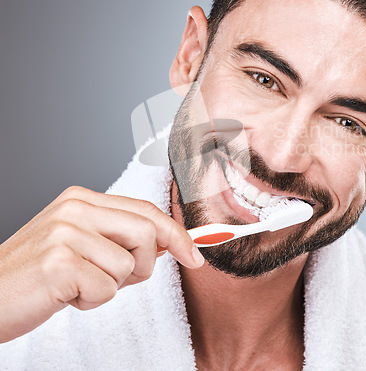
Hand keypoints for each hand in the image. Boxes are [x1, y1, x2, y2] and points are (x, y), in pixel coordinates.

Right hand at [0, 186, 203, 342]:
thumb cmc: (38, 275)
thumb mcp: (81, 244)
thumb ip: (121, 236)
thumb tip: (169, 242)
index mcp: (82, 198)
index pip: (146, 210)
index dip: (176, 234)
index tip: (194, 255)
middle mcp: (76, 208)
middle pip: (148, 233)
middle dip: (145, 265)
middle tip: (119, 280)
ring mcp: (66, 232)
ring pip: (129, 265)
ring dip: (111, 286)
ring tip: (79, 285)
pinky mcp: (59, 262)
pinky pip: (106, 289)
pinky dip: (92, 301)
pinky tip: (66, 296)